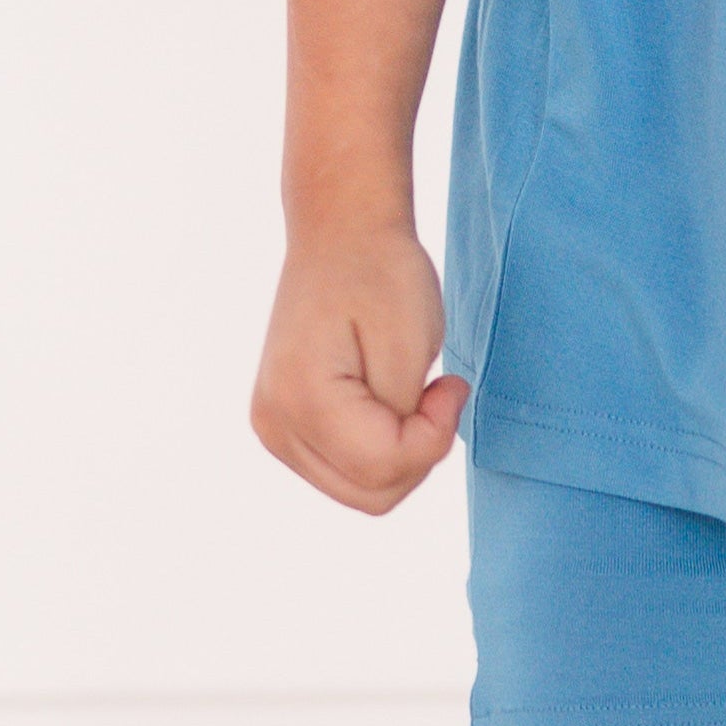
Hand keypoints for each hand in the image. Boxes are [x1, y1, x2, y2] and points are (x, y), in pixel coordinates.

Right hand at [250, 223, 472, 512]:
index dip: (435, 436)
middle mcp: (275, 423)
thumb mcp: (410, 344)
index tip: (452, 383)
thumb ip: (405, 418)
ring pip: (358, 490)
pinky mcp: (283, 425)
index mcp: (301, 397)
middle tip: (436, 391)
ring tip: (410, 391)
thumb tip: (400, 462)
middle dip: (418, 452)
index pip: (384, 468)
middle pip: (371, 494)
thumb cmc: (381, 273)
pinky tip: (386, 401)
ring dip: (400, 453)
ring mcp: (273, 427)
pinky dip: (379, 449)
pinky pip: (344, 470)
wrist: (340, 231)